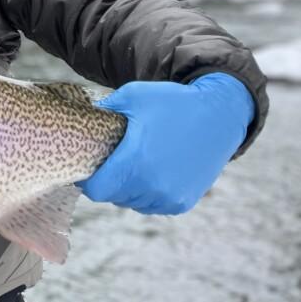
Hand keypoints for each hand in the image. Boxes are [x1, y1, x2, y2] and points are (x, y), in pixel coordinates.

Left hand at [79, 73, 254, 214]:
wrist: (219, 115)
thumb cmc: (172, 103)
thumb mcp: (132, 96)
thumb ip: (104, 110)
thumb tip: (81, 120)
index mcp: (135, 162)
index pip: (96, 190)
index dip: (88, 180)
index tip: (90, 167)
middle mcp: (152, 186)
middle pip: (113, 196)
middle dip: (109, 180)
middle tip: (115, 160)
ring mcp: (169, 197)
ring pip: (132, 203)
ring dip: (128, 189)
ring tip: (136, 163)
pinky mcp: (182, 202)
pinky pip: (153, 205)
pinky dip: (148, 193)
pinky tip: (153, 171)